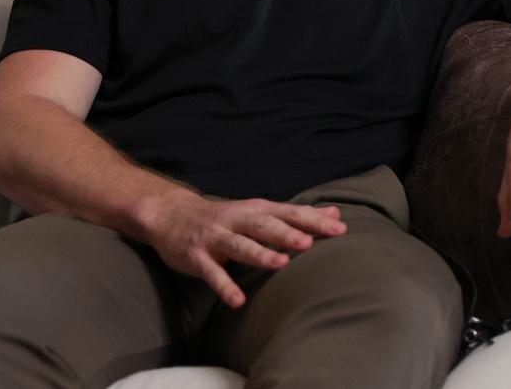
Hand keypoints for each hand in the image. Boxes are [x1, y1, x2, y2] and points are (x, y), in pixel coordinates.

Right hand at [141, 192, 346, 307]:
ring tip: (280, 264)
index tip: (339, 229)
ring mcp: (215, 238)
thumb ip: (295, 216)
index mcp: (254, 210)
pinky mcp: (197, 257)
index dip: (312, 221)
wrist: (170, 214)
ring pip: (240, 246)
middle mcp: (236, 220)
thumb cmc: (224, 218)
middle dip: (287, 234)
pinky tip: (237, 300)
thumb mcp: (258, 212)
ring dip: (259, 254)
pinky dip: (225, 286)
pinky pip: (212, 274)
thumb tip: (335, 215)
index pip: (287, 213)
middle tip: (309, 243)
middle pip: (265, 226)